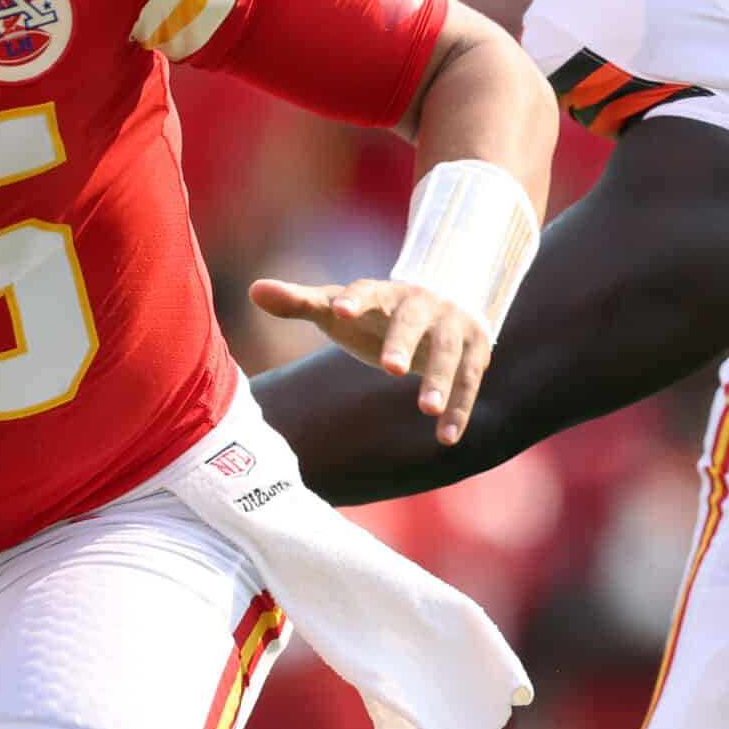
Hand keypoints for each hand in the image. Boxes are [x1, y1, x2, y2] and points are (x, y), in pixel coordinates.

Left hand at [249, 276, 490, 444]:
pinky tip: (447, 438)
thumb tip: (253, 289)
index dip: (355, 300)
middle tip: (389, 369)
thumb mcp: (341, 307)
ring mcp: (453, 327)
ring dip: (440, 379)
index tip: (339, 311)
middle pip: (414, 321)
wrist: (445, 303)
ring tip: (425, 409)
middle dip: (403, 342)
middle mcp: (424, 305)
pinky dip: (460, 408)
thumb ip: (301, 302)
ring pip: (448, 352)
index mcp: (386, 292)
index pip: (369, 290)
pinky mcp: (475, 352)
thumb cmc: (377, 312)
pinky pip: (469, 381)